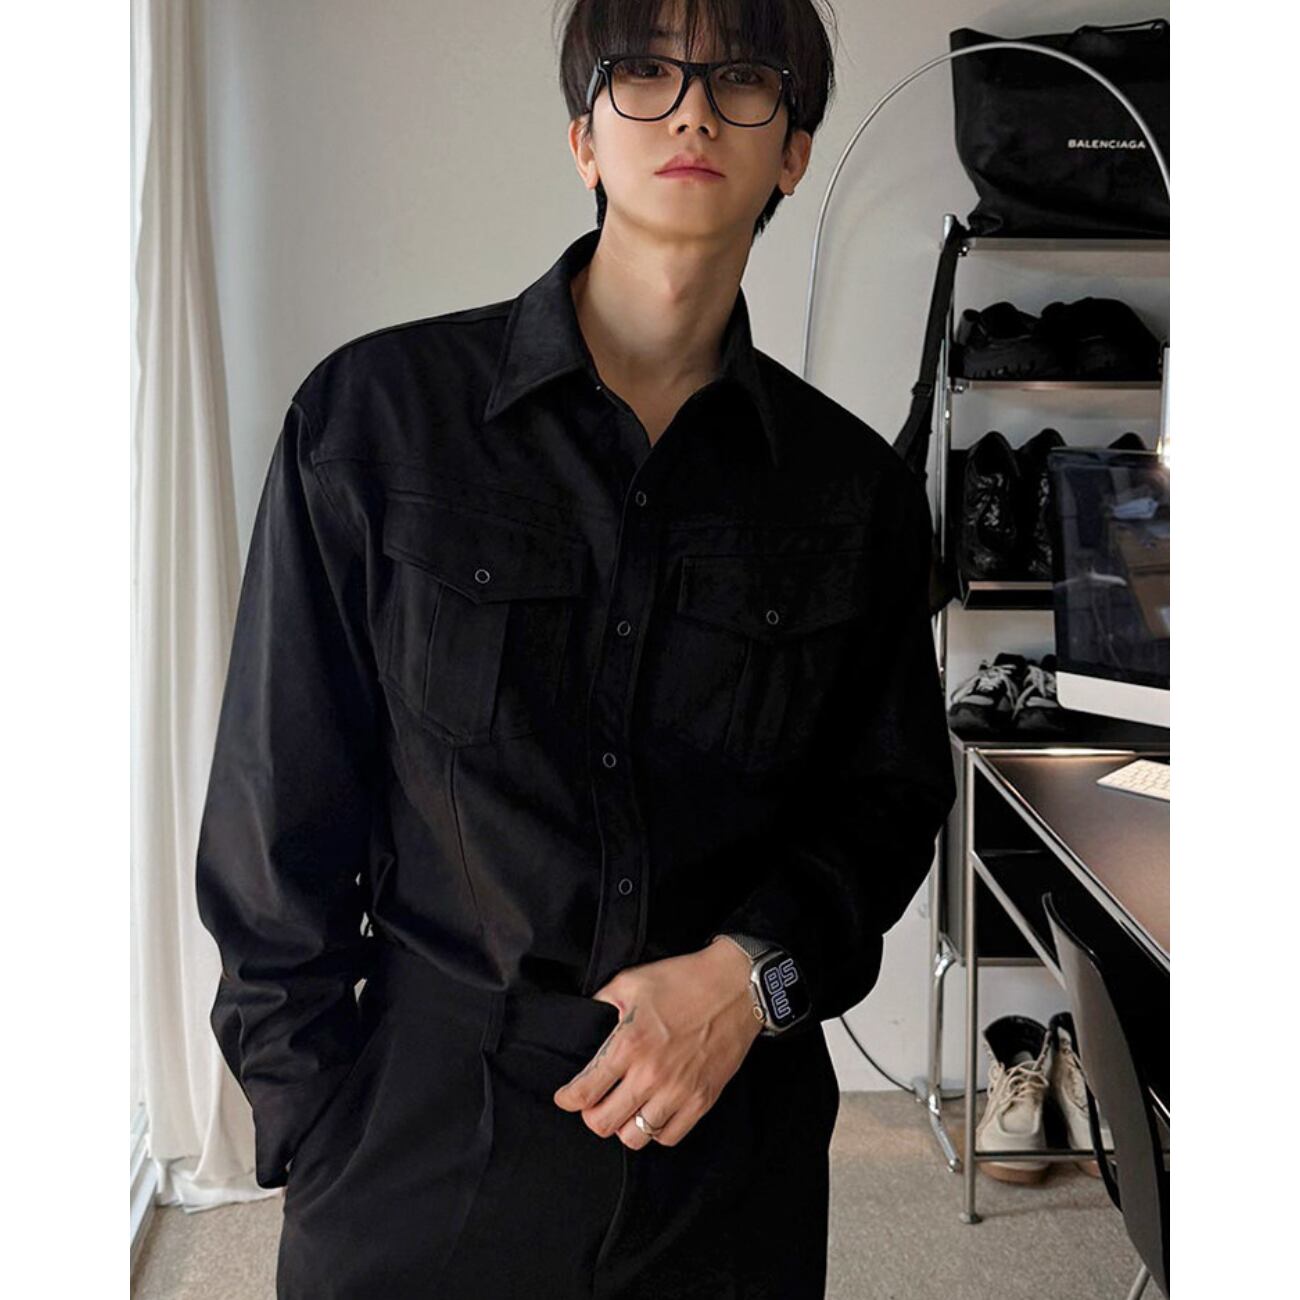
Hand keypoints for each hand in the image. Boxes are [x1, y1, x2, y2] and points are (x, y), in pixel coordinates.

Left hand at [552, 937, 762, 1148]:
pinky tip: (653, 1111)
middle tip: (594, 1103)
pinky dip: (656, 1130)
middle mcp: (651, 1074)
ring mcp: (678, 1091)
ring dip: (624, 1125)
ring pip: (635, 1137)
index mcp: (629, 1043)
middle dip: (591, 1115)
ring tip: (625, 1108)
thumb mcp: (632, 981)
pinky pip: (670, 1137)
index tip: (565, 1097)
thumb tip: (585, 1020)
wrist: (736, 987)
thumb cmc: (683, 980)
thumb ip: (602, 1003)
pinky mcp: (702, 1100)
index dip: (567, 1099)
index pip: (585, 1091)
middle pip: (604, 1123)